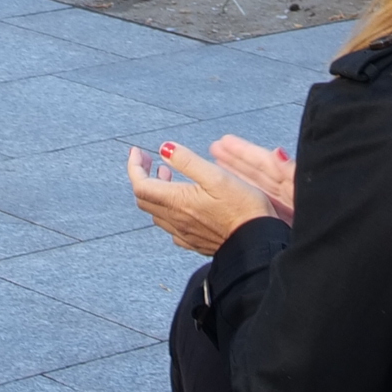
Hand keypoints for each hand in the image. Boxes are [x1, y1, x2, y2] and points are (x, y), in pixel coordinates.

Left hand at [128, 136, 292, 254]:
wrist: (257, 242)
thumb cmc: (243, 208)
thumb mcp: (217, 175)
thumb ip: (187, 161)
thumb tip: (164, 148)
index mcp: (177, 201)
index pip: (140, 185)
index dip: (134, 166)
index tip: (137, 152)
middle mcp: (176, 220)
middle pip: (144, 199)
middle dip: (142, 176)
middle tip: (151, 161)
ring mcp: (184, 233)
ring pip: (156, 212)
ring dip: (156, 192)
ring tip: (168, 176)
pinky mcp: (194, 242)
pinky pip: (171, 225)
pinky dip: (168, 208)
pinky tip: (182, 201)